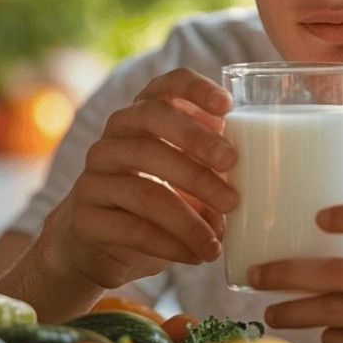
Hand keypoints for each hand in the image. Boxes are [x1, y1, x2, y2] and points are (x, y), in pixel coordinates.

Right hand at [29, 68, 238, 302]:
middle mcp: (112, 139)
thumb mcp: (183, 175)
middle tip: (233, 169)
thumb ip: (210, 161)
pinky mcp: (86, 217)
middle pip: (152, 124)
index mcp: (140, 118)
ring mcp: (93, 177)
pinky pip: (132, 229)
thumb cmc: (155, 202)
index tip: (227, 106)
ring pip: (145, 188)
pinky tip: (196, 256)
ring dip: (190, 218)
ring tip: (218, 240)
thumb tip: (257, 164)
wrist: (97, 246)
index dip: (195, 88)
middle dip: (197, 145)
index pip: (165, 85)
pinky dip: (171, 245)